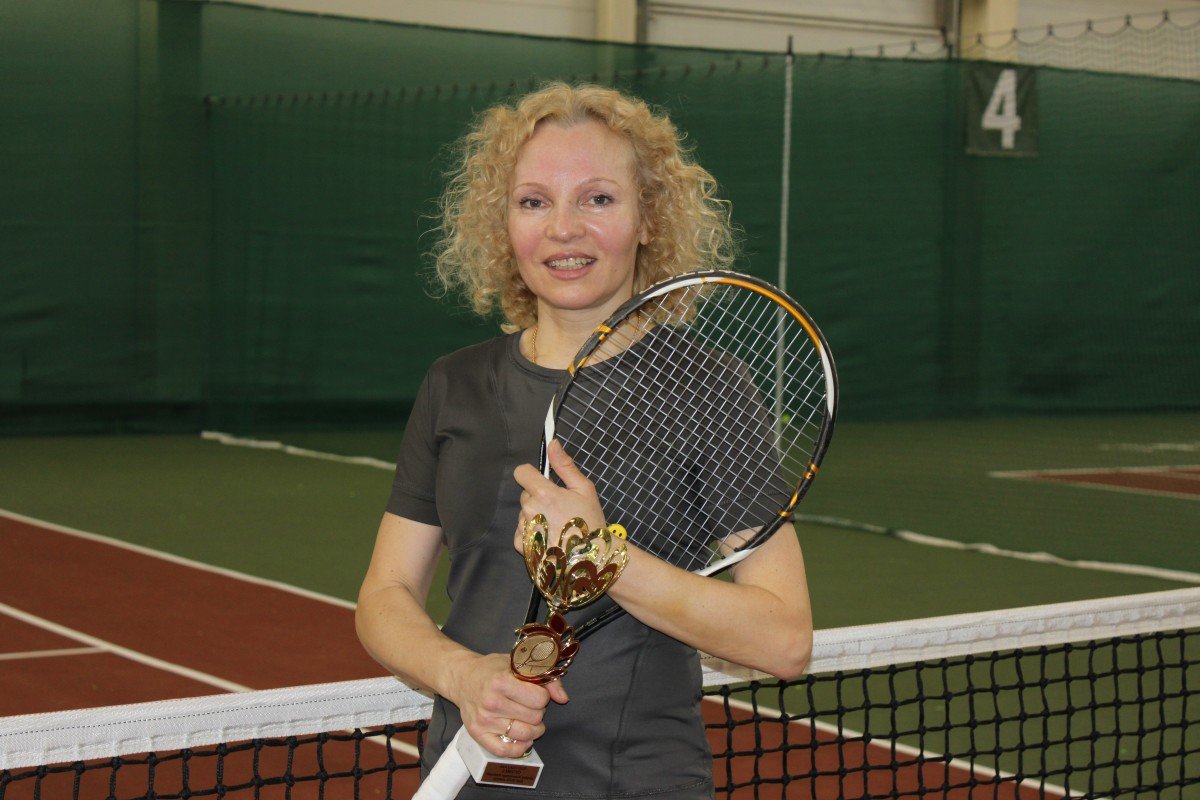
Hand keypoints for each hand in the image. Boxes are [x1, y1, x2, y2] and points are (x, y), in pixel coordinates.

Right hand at [447, 652, 568, 756]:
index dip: (543, 696)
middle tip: (529, 705)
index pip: (539, 699)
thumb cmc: (492, 669)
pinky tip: (523, 738)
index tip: (537, 692)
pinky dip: (519, 748)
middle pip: (534, 717)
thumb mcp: (517, 663)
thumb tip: (563, 698)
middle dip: (538, 712)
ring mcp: (484, 720)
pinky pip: (504, 751)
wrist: (462, 677)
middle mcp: (491, 702)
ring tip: (529, 720)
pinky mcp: (478, 734)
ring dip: (533, 730)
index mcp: (501, 681)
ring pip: (525, 735)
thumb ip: (545, 678)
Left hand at [513, 440, 605, 554]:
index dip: (531, 475)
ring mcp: (525, 530)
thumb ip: (565, 465)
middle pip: (525, 495)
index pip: (521, 473)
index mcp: (545, 494)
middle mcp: (530, 511)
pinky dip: (530, 534)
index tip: (542, 482)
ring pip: (523, 514)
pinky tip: (547, 537)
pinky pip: (520, 532)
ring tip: (555, 527)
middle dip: (538, 498)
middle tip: (559, 510)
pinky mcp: (522, 546)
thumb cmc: (591, 522)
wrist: (591, 558)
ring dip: (534, 516)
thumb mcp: (584, 489)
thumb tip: (552, 444)